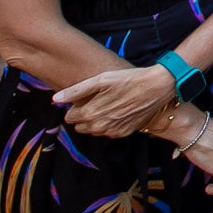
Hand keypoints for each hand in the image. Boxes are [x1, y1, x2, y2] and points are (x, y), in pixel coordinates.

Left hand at [55, 61, 179, 136]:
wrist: (157, 87)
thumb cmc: (128, 79)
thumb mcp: (101, 80)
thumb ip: (76, 91)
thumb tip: (55, 99)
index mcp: (90, 113)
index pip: (69, 117)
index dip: (75, 106)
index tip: (85, 98)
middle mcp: (99, 127)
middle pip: (80, 126)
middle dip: (83, 115)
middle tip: (96, 101)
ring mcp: (112, 132)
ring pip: (93, 131)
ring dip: (95, 121)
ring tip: (108, 105)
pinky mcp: (124, 133)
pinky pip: (108, 132)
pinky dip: (109, 124)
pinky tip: (118, 111)